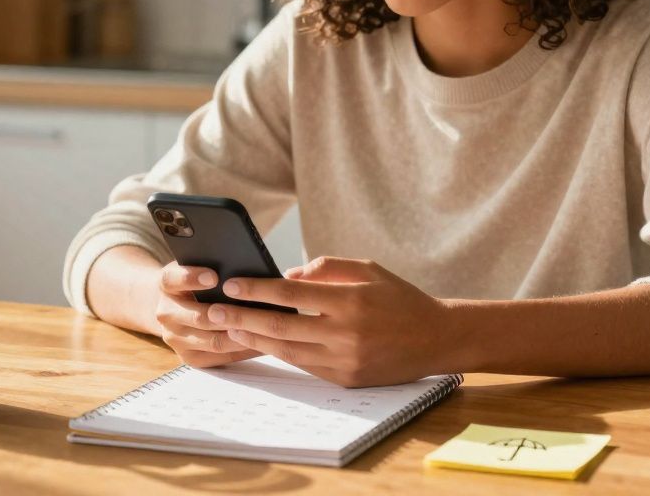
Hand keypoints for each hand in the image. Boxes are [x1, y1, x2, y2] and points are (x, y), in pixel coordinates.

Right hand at [154, 262, 260, 368]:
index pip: (173, 279)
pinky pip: (220, 357)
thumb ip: (214, 263)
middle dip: (227, 315)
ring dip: (240, 335)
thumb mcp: (197, 267)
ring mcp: (175, 339)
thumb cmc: (196, 284)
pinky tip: (261, 342)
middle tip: (252, 310)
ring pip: (213, 341)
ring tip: (264, 328)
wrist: (174, 308)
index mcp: (166, 285)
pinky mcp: (188, 357)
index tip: (214, 276)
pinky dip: (242, 350)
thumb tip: (249, 261)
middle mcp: (166, 313)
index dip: (192, 278)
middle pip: (198, 317)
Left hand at [210, 257, 451, 386]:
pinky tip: (260, 342)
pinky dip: (280, 353)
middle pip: (280, 327)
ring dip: (253, 339)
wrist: (437, 339)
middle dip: (241, 318)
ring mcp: (345, 361)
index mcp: (350, 302)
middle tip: (212, 311)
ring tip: (227, 328)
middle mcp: (345, 334)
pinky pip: (304, 365)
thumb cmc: (400, 298)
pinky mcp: (346, 379)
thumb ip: (325, 268)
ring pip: (287, 351)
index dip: (257, 290)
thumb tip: (286, 277)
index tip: (231, 285)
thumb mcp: (367, 269)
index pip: (291, 295)